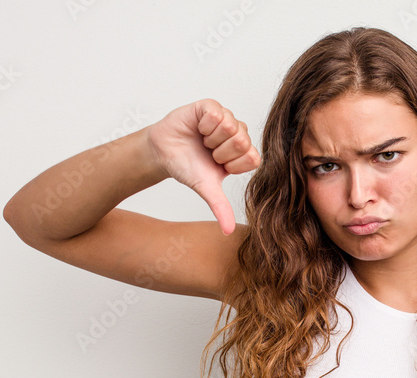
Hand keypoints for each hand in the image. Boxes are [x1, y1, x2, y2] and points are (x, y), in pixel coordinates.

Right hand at [146, 99, 260, 234]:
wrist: (163, 153)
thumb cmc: (187, 167)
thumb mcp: (206, 188)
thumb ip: (220, 207)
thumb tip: (228, 231)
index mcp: (243, 154)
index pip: (253, 158)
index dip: (232, 164)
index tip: (218, 165)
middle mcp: (239, 134)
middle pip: (243, 141)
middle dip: (220, 151)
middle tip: (208, 152)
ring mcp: (226, 118)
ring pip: (230, 126)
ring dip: (211, 138)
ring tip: (202, 140)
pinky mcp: (211, 106)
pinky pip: (216, 113)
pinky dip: (203, 125)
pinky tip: (198, 128)